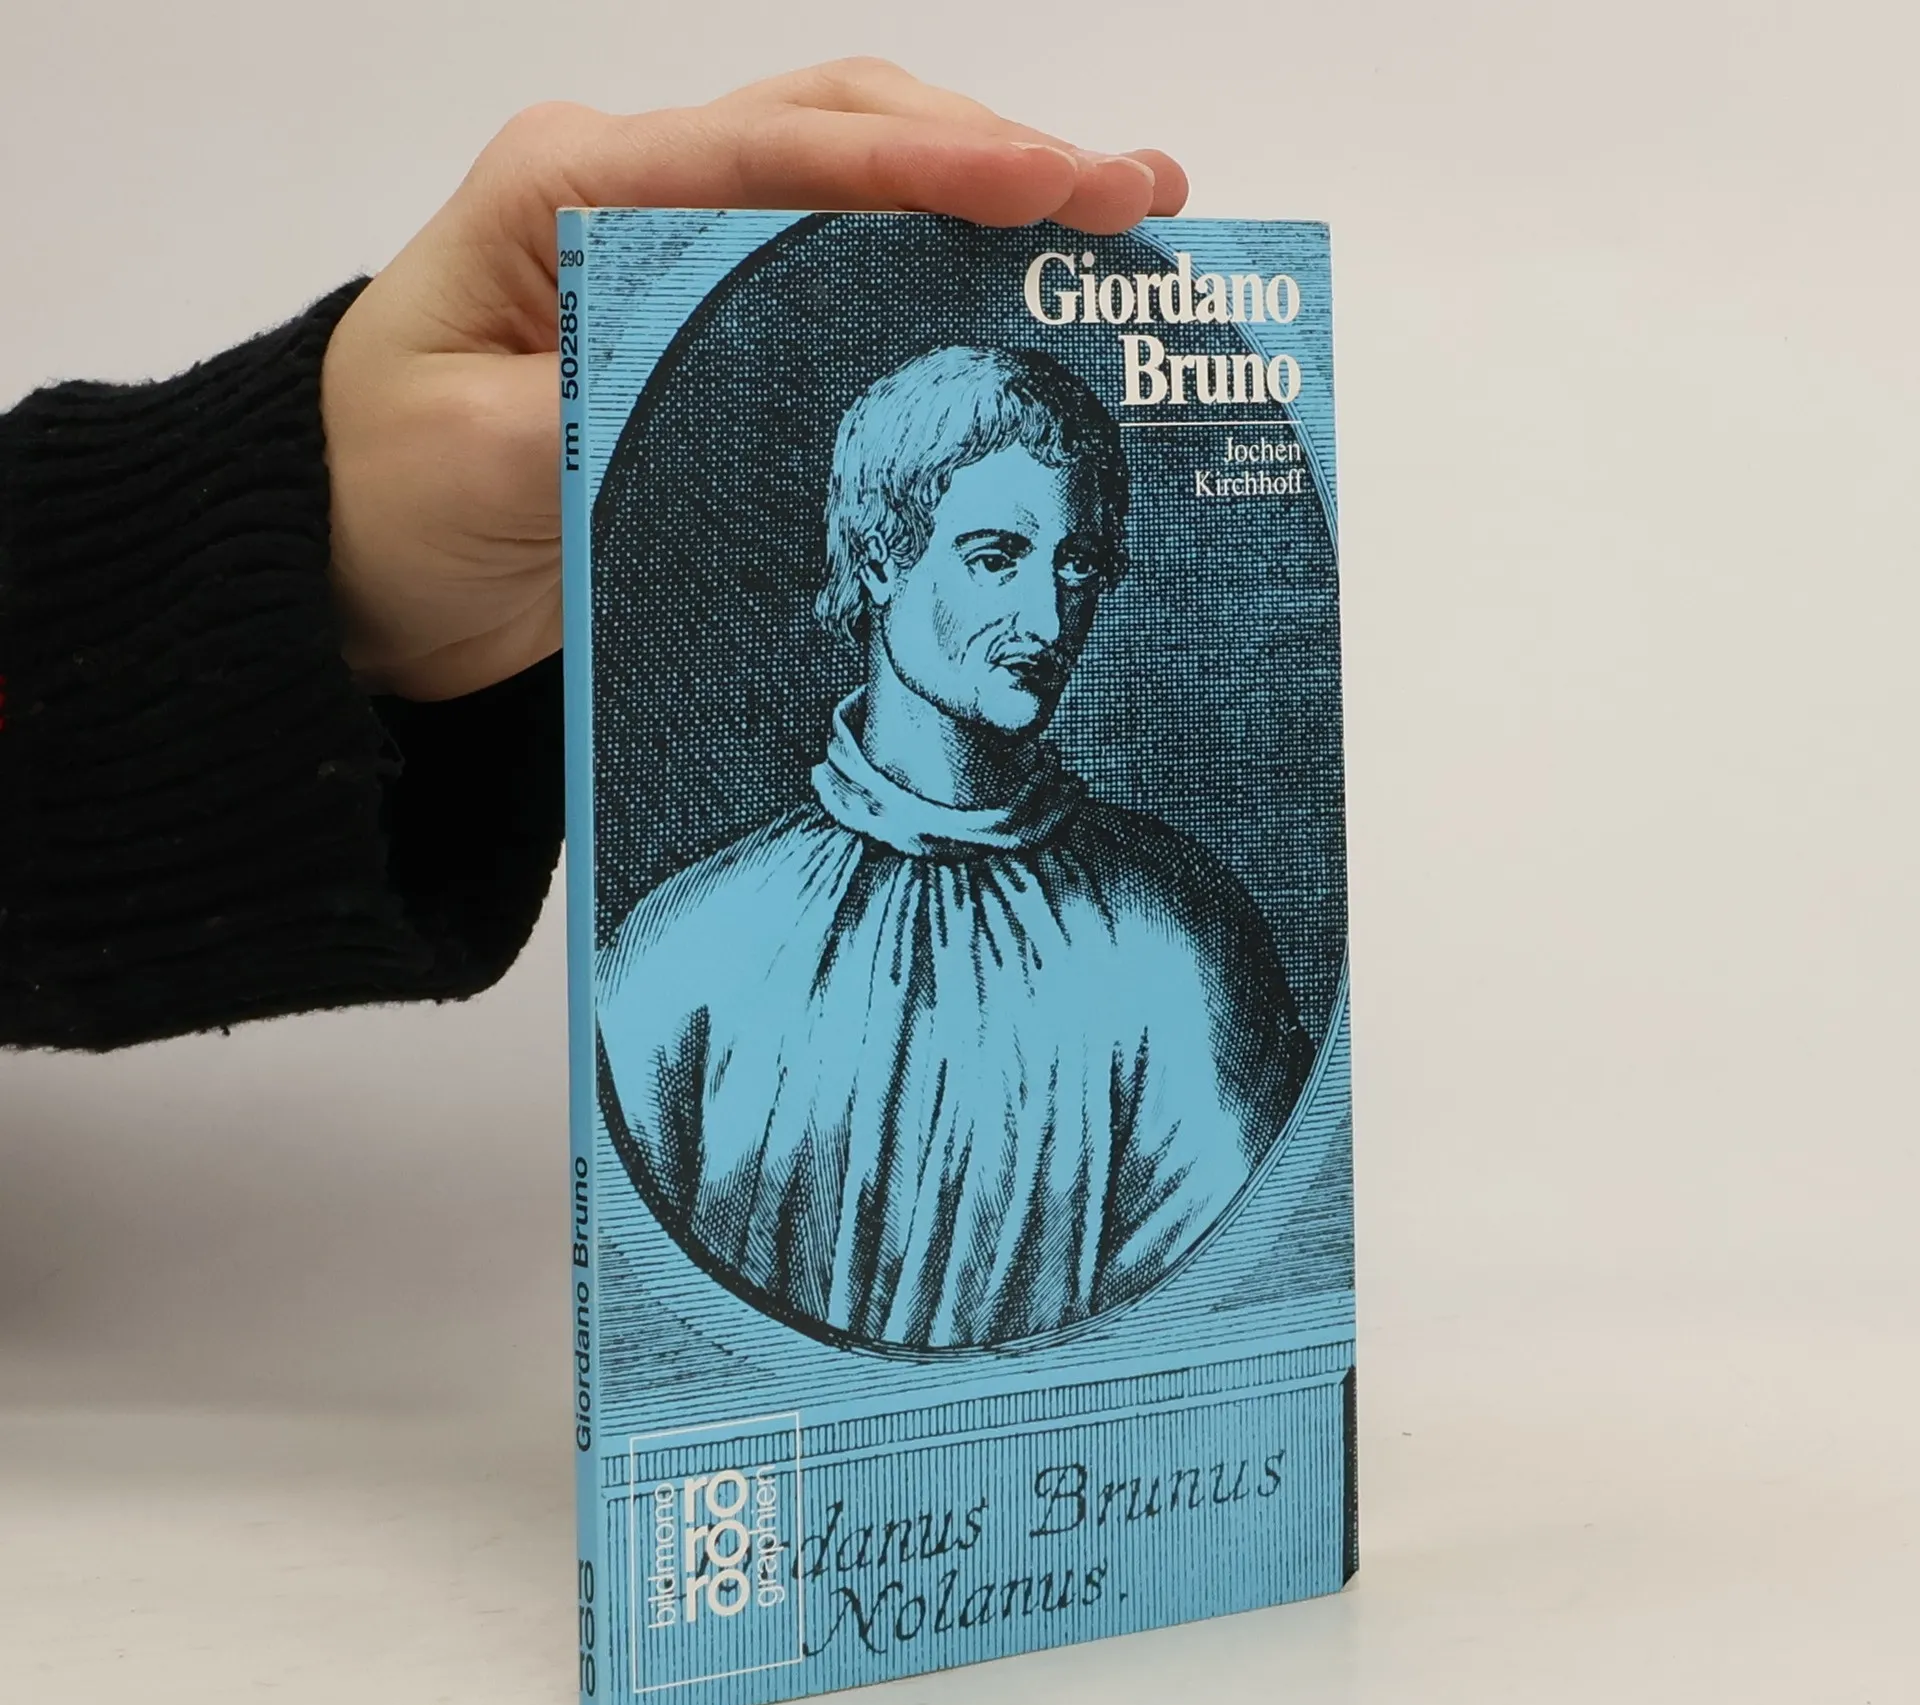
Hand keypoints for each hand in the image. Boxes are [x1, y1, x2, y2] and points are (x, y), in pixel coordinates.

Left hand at [320, 58, 1187, 702]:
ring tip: (1119, 219)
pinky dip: (933, 266)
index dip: (927, 162)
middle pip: (841, 131)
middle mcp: (632, 189)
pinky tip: (1015, 284)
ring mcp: (671, 250)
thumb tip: (746, 377)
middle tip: (1136, 195)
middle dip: (995, 154)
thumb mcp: (484, 459)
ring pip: (854, 181)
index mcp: (570, 185)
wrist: (349, 567)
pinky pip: (836, 270)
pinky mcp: (700, 324)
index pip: (778, 150)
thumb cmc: (384, 501)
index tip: (1054, 184)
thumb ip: (614, 401)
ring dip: (985, 193)